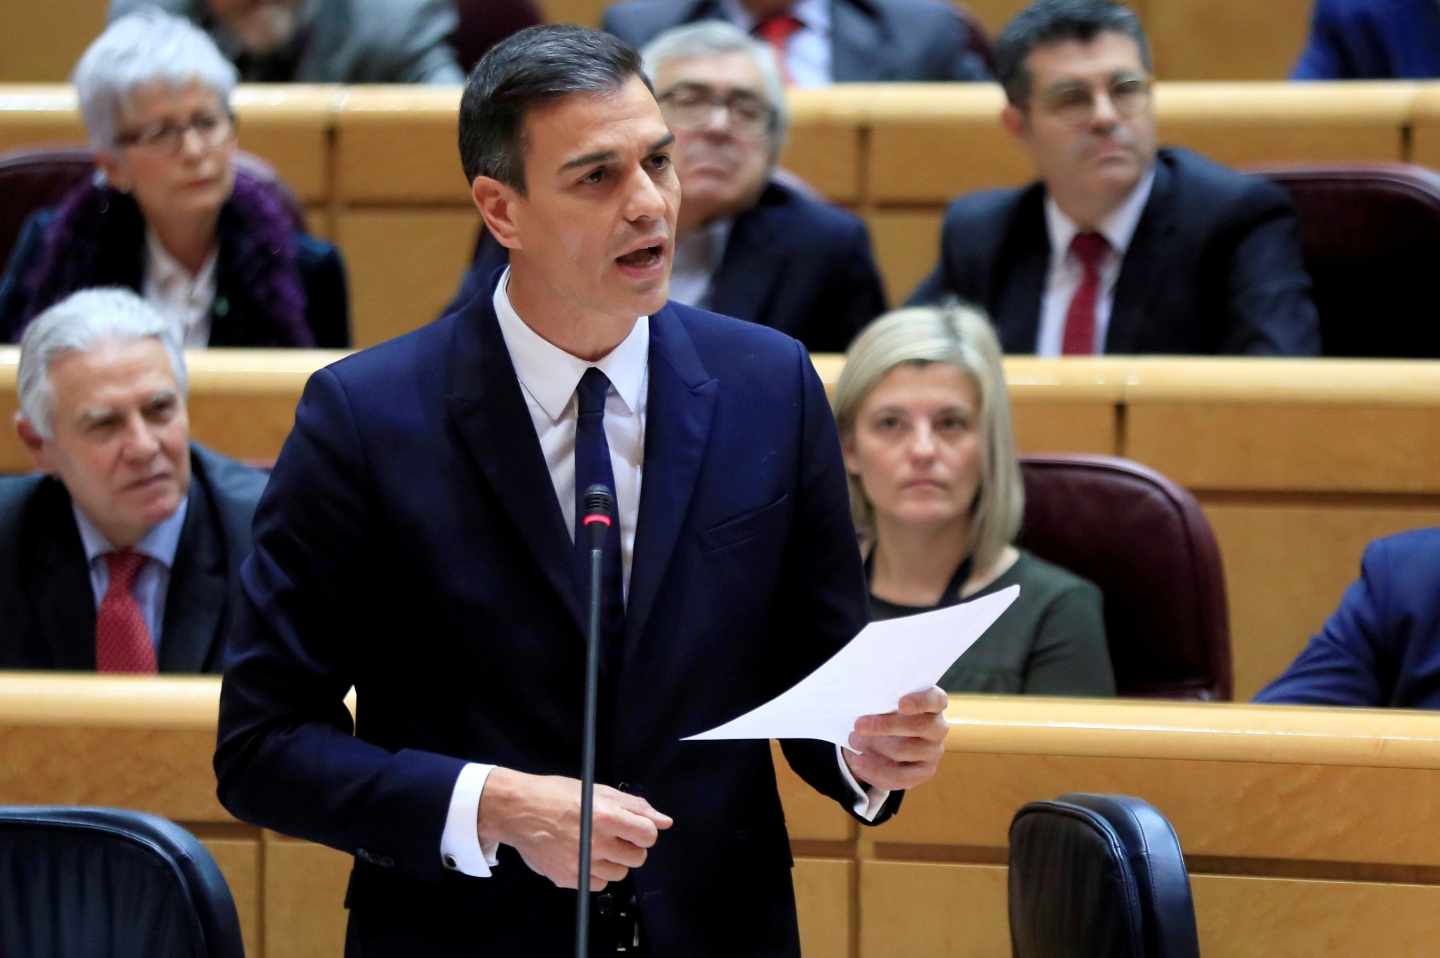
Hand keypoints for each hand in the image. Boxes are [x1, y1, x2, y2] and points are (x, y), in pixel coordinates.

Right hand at [477, 768, 672, 890]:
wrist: (518, 811)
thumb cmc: (557, 795)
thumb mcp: (599, 791)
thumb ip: (635, 807)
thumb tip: (664, 822)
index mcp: (607, 817)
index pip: (648, 835)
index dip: (643, 831)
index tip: (633, 828)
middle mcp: (597, 843)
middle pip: (638, 858)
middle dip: (630, 847)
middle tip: (613, 836)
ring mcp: (583, 864)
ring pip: (620, 874)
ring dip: (614, 861)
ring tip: (595, 845)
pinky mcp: (569, 879)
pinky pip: (598, 884)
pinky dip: (595, 874)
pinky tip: (583, 856)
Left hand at [842, 686, 948, 790]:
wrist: (890, 738)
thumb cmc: (889, 711)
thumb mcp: (886, 702)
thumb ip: (881, 702)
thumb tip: (863, 709)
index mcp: (933, 703)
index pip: (935, 699)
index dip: (920, 702)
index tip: (901, 704)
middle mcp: (938, 727)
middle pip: (919, 727)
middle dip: (885, 726)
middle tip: (858, 725)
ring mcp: (933, 751)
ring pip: (904, 751)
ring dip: (874, 747)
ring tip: (854, 741)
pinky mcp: (924, 772)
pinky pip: (900, 777)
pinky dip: (874, 771)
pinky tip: (857, 762)